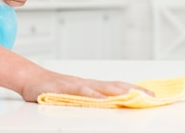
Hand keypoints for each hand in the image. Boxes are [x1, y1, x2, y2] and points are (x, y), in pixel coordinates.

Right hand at [21, 69, 153, 101]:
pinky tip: (102, 100)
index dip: (136, 90)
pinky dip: (92, 95)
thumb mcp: (75, 95)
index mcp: (92, 86)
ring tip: (134, 97)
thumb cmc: (52, 88)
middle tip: (152, 97)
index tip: (153, 95)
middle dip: (135, 91)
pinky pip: (81, 92)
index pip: (118, 87)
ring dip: (119, 92)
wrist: (30, 78)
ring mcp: (77, 85)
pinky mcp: (64, 88)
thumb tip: (110, 106)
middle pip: (115, 86)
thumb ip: (91, 99)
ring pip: (102, 88)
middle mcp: (88, 83)